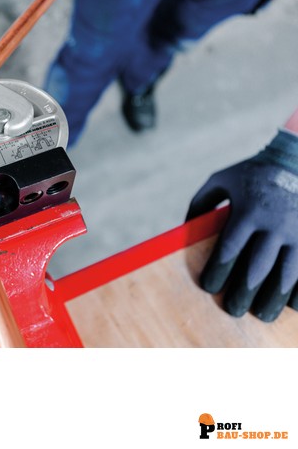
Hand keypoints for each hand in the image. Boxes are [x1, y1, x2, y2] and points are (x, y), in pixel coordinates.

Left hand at [186, 130, 297, 321]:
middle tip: (232, 310)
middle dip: (242, 293)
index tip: (208, 287)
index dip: (218, 272)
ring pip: (286, 276)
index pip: (229, 250)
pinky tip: (291, 306)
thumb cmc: (252, 173)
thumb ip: (201, 202)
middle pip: (256, 268)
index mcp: (248, 211)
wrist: (295, 159)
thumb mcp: (221, 179)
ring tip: (261, 315)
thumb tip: (186, 229)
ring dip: (273, 299)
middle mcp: (275, 225)